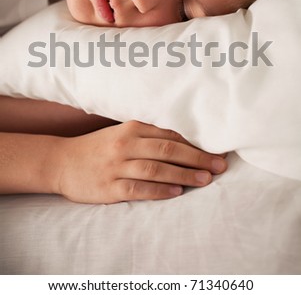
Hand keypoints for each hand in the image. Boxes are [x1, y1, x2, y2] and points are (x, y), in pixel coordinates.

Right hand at [54, 121, 226, 203]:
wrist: (62, 161)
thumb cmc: (98, 147)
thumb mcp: (121, 133)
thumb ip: (148, 135)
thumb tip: (185, 142)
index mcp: (131, 128)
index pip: (170, 134)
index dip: (196, 143)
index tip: (216, 150)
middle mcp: (125, 144)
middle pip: (168, 150)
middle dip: (197, 158)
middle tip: (219, 165)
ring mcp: (117, 166)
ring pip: (156, 169)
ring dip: (184, 174)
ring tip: (205, 180)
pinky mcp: (109, 187)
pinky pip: (139, 189)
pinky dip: (159, 191)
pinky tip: (177, 192)